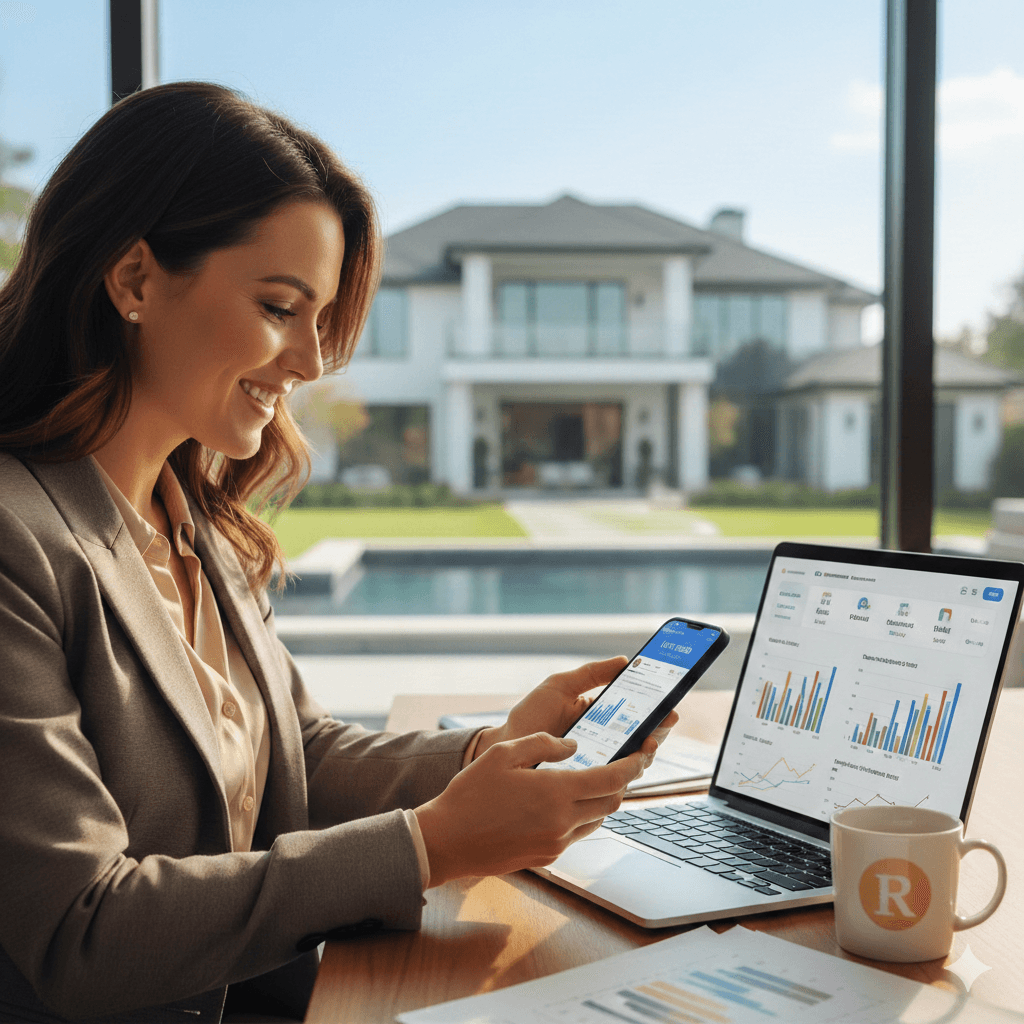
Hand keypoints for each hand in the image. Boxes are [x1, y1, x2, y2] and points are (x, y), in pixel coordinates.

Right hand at [414, 731, 644, 885]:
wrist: (447, 841)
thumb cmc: (471, 794)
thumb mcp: (504, 753)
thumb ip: (543, 744)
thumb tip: (574, 747)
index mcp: (555, 793)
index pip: (611, 779)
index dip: (632, 765)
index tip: (642, 753)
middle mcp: (562, 821)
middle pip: (611, 802)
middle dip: (622, 782)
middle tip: (622, 764)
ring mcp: (556, 842)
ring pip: (597, 820)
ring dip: (602, 801)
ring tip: (593, 781)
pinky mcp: (547, 856)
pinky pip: (577, 833)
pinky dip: (581, 816)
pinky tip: (564, 802)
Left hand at [473, 656, 679, 771]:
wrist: (506, 747)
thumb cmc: (530, 717)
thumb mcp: (559, 686)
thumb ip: (591, 673)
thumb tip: (625, 660)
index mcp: (602, 716)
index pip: (638, 714)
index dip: (657, 709)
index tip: (669, 703)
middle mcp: (605, 743)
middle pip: (643, 739)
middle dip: (659, 731)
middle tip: (664, 723)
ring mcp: (598, 765)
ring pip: (634, 764)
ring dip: (646, 754)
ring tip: (648, 743)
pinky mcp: (588, 785)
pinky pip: (613, 784)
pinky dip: (624, 775)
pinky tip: (626, 766)